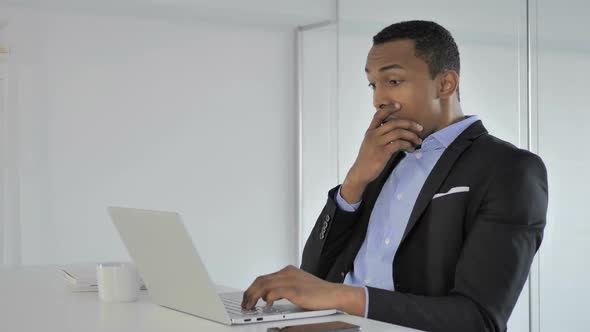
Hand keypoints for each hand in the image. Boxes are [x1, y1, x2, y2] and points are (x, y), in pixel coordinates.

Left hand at [241, 265, 365, 315]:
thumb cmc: (319, 294)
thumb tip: (267, 296)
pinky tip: (266, 304)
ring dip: (254, 296)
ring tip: (250, 306)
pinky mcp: (296, 291)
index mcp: (288, 271)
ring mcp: (292, 281)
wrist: (335, 295)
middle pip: (261, 280)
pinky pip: (275, 292)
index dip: (252, 288)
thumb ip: (283, 288)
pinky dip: (267, 298)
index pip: (264, 277)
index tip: (248, 297)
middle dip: (249, 292)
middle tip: (245, 303)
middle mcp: (288, 273)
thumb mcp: (298, 286)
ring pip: (264, 285)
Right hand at [340, 104, 422, 203]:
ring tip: (418, 141)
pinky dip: (408, 145)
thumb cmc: (367, 158)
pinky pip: (399, 144)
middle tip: (420, 128)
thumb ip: (379, 136)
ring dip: (411, 136)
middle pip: (394, 122)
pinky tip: (411, 149)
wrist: (361, 172)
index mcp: (370, 131)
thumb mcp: (370, 143)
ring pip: (398, 133)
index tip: (399, 105)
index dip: (389, 108)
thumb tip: (395, 132)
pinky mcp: (383, 152)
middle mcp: (373, 135)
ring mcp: (378, 143)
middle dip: (409, 123)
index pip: (379, 115)